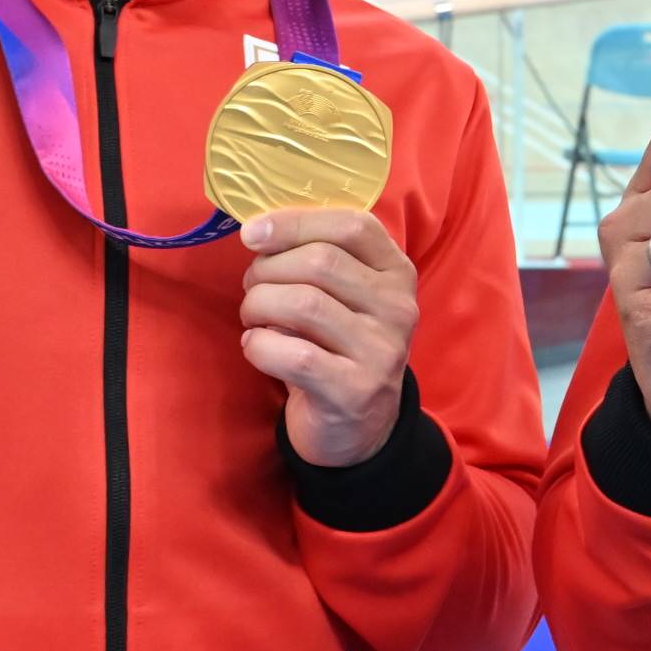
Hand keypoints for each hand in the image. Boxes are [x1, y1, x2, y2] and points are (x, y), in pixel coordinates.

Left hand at [238, 206, 418, 467]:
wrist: (359, 427)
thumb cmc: (337, 346)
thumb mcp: (344, 296)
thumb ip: (316, 257)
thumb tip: (258, 230)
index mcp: (396, 273)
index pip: (352, 225)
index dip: (295, 222)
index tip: (253, 234)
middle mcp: (398, 308)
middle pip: (319, 262)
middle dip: (267, 270)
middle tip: (252, 289)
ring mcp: (380, 351)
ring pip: (303, 304)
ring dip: (258, 306)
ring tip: (253, 318)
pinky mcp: (354, 391)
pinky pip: (292, 355)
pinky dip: (259, 346)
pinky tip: (258, 348)